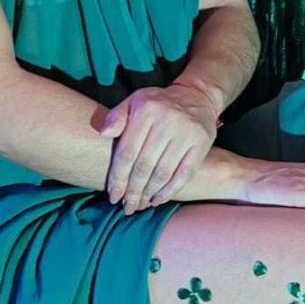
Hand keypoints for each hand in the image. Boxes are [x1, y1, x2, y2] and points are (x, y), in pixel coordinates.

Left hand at [98, 82, 217, 212]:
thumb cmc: (158, 104)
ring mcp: (186, 133)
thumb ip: (116, 116)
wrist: (196, 96)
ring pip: (163, 173)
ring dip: (149, 194)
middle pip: (144, 166)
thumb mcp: (134, 101)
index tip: (113, 196)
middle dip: (133, 191)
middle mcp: (167, 121)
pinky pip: (184, 174)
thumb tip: (103, 133)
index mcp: (146, 110)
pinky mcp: (201, 143)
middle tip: (127, 207)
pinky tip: (158, 200)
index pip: (127, 152)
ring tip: (139, 206)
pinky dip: (170, 190)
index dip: (118, 177)